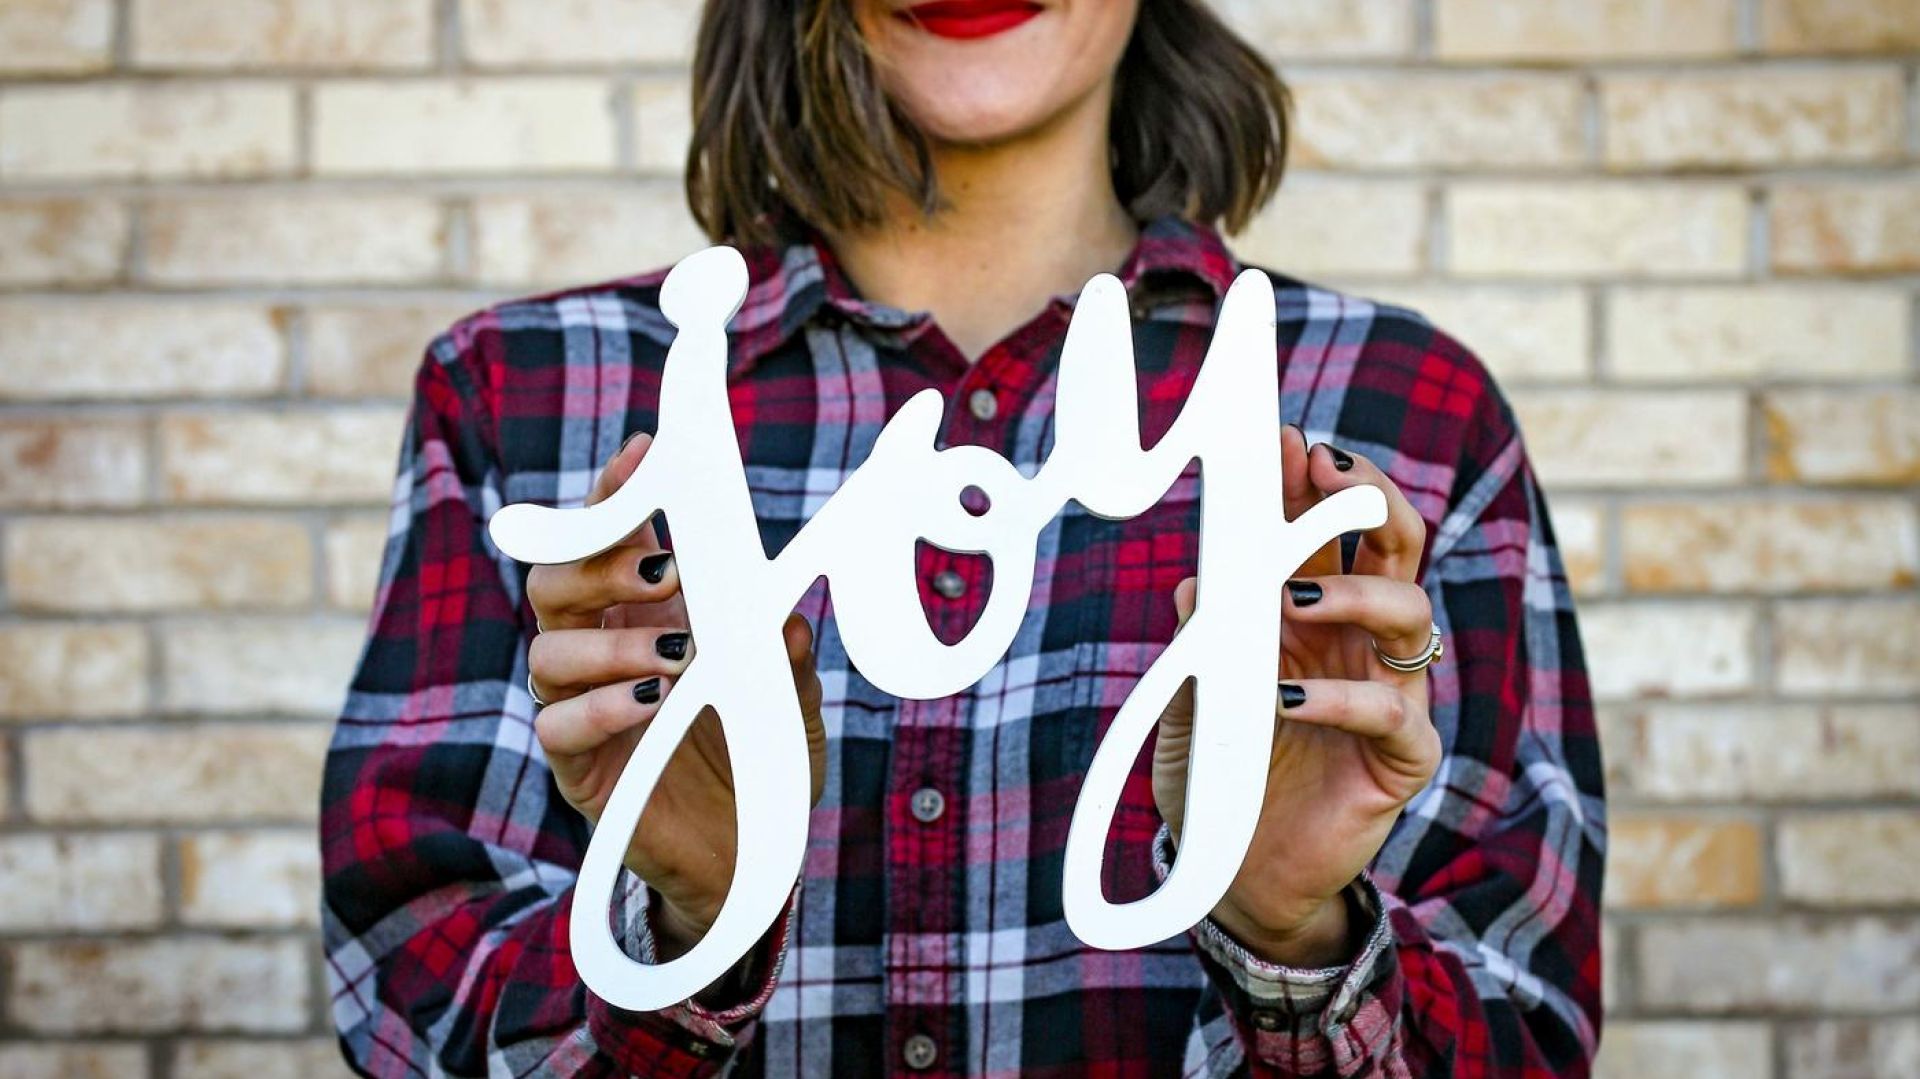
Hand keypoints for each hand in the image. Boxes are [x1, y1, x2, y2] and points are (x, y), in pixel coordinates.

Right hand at [526, 434, 826, 954]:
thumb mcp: (791, 701)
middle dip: (597, 561)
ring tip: (676, 658)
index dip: (617, 494)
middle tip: (664, 570)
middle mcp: (605, 651)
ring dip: (610, 642)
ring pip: (549, 650)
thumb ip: (786, 657)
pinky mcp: (581, 771)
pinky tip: (650, 704)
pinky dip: (602, 707)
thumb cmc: (760, 758)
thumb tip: (788, 619)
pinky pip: (559, 727)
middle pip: (555, 580)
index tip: (642, 455)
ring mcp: (585, 708)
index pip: (612, 539)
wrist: (749, 856)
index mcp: (648, 614)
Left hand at [1152, 425, 1440, 966]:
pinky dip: (1342, 699)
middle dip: (1366, 498)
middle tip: (1325, 469)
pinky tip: (1288, 699)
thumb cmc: (1220, 776)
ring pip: (1411, 613)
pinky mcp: (1402, 761)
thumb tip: (1197, 579)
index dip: (1313, 483)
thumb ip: (1201, 643)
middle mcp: (1361, 645)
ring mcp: (1391, 696)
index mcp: (1316, 616)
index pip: (1328, 531)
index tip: (1285, 439)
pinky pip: (1394, 714)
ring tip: (1293, 600)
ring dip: (1355, 593)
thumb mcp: (1193, 700)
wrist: (1237, 876)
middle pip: (1394, 546)